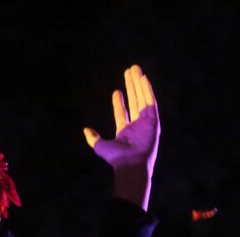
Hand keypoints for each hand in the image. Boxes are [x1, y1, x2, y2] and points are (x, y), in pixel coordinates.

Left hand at [83, 64, 160, 209]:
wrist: (130, 163)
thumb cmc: (116, 158)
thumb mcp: (100, 147)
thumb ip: (93, 138)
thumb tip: (86, 130)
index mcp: (125, 132)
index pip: (123, 113)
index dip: (119, 102)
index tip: (117, 91)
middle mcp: (137, 126)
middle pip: (134, 101)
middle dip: (132, 86)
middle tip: (129, 72)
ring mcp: (146, 123)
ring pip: (143, 98)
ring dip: (139, 84)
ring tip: (136, 70)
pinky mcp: (154, 121)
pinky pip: (151, 102)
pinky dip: (147, 90)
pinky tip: (143, 79)